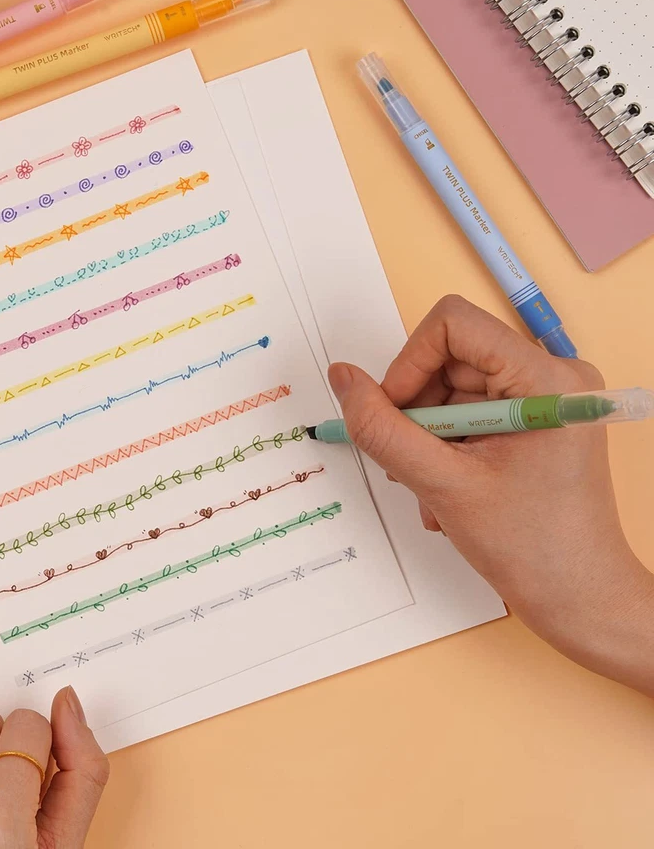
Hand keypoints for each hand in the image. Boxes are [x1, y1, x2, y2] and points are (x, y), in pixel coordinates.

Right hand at [329, 295, 653, 696]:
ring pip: (448, 389)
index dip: (410, 363)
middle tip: (410, 463)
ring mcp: (542, 400)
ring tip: (433, 489)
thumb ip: (383, 429)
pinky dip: (443, 447)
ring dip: (425, 439)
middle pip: (447, 359)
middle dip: (416, 411)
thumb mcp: (442, 485)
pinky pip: (464, 412)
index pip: (453, 325)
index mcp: (547, 379)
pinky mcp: (531, 421)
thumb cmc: (534, 549)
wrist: (580, 600)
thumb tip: (344, 379)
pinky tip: (448, 491)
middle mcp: (551, 377)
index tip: (395, 413)